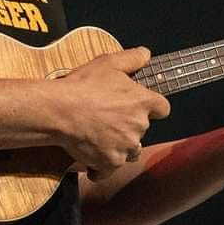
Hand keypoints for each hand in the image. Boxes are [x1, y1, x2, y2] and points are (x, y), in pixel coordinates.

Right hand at [55, 47, 170, 180]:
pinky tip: (90, 155)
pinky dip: (101, 166)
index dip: (153, 107)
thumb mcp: (108, 62)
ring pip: (129, 150)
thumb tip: (146, 54)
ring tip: (99, 134)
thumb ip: (132, 58)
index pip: (162, 108)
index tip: (140, 105)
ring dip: (119, 145)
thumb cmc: (84, 85)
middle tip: (107, 116)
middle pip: (142, 129)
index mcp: (142, 102)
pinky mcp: (110, 162)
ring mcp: (126, 147)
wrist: (60, 110)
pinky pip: (110, 169)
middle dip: (129, 125)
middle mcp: (139, 127)